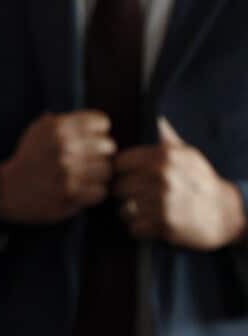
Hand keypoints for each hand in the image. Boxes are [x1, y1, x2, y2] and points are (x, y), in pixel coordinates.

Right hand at [0, 111, 115, 224]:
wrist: (7, 188)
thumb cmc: (28, 158)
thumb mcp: (38, 130)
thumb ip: (64, 122)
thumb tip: (94, 122)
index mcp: (58, 127)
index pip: (101, 122)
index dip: (97, 132)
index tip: (89, 140)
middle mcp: (65, 146)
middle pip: (108, 147)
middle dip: (99, 154)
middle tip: (88, 161)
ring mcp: (69, 171)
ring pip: (107, 170)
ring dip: (98, 175)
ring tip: (84, 176)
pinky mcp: (71, 193)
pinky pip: (101, 191)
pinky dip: (93, 192)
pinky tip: (81, 190)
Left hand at [114, 119, 246, 249]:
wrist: (226, 214)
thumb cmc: (201, 181)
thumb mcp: (188, 154)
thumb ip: (166, 137)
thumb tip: (154, 117)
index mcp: (164, 156)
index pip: (120, 162)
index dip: (121, 171)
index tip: (127, 176)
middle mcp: (163, 177)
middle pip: (118, 187)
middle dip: (124, 193)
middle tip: (135, 196)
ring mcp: (164, 202)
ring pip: (123, 209)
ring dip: (130, 212)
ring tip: (142, 210)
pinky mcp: (166, 225)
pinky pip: (134, 228)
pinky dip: (139, 229)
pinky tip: (150, 223)